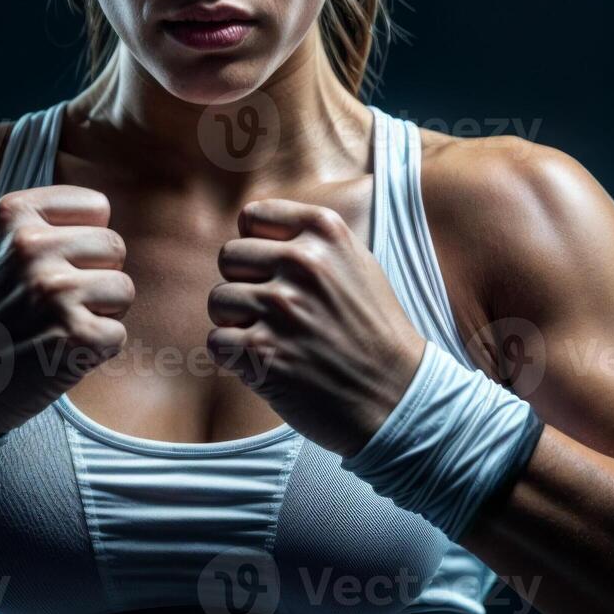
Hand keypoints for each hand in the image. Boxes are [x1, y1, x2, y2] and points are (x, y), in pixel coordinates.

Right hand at [0, 185, 132, 435]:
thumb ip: (45, 221)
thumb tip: (105, 213)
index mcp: (14, 213)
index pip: (97, 207)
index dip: (83, 241)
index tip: (50, 266)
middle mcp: (32, 246)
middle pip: (114, 246)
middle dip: (94, 277)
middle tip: (51, 303)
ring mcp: (54, 291)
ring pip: (123, 289)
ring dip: (99, 313)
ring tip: (54, 325)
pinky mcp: (75, 335)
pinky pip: (117, 334)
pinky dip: (94, 351)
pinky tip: (56, 353)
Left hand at [206, 199, 427, 458]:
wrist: (395, 396)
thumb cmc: (372, 332)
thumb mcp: (356, 264)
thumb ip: (308, 241)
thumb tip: (251, 228)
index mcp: (326, 232)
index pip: (252, 217)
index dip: (257, 248)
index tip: (276, 273)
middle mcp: (303, 262)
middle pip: (229, 257)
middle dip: (244, 285)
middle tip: (275, 313)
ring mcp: (281, 307)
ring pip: (219, 300)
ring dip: (238, 323)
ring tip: (275, 339)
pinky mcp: (262, 351)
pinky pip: (217, 341)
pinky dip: (236, 357)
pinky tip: (270, 363)